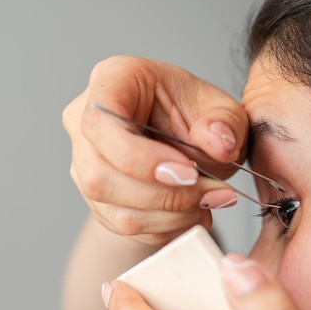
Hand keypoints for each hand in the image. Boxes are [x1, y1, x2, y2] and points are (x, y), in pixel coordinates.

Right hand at [62, 56, 248, 244]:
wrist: (192, 141)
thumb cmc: (197, 114)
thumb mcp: (222, 108)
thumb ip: (224, 122)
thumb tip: (219, 144)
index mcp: (112, 81)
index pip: (100, 124)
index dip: (141, 158)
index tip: (189, 172)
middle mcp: (86, 123)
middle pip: (99, 176)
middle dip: (163, 196)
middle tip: (212, 193)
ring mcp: (87, 165)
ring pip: (114, 210)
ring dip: (170, 216)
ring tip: (210, 203)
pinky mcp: (100, 201)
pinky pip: (126, 228)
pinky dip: (167, 228)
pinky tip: (194, 214)